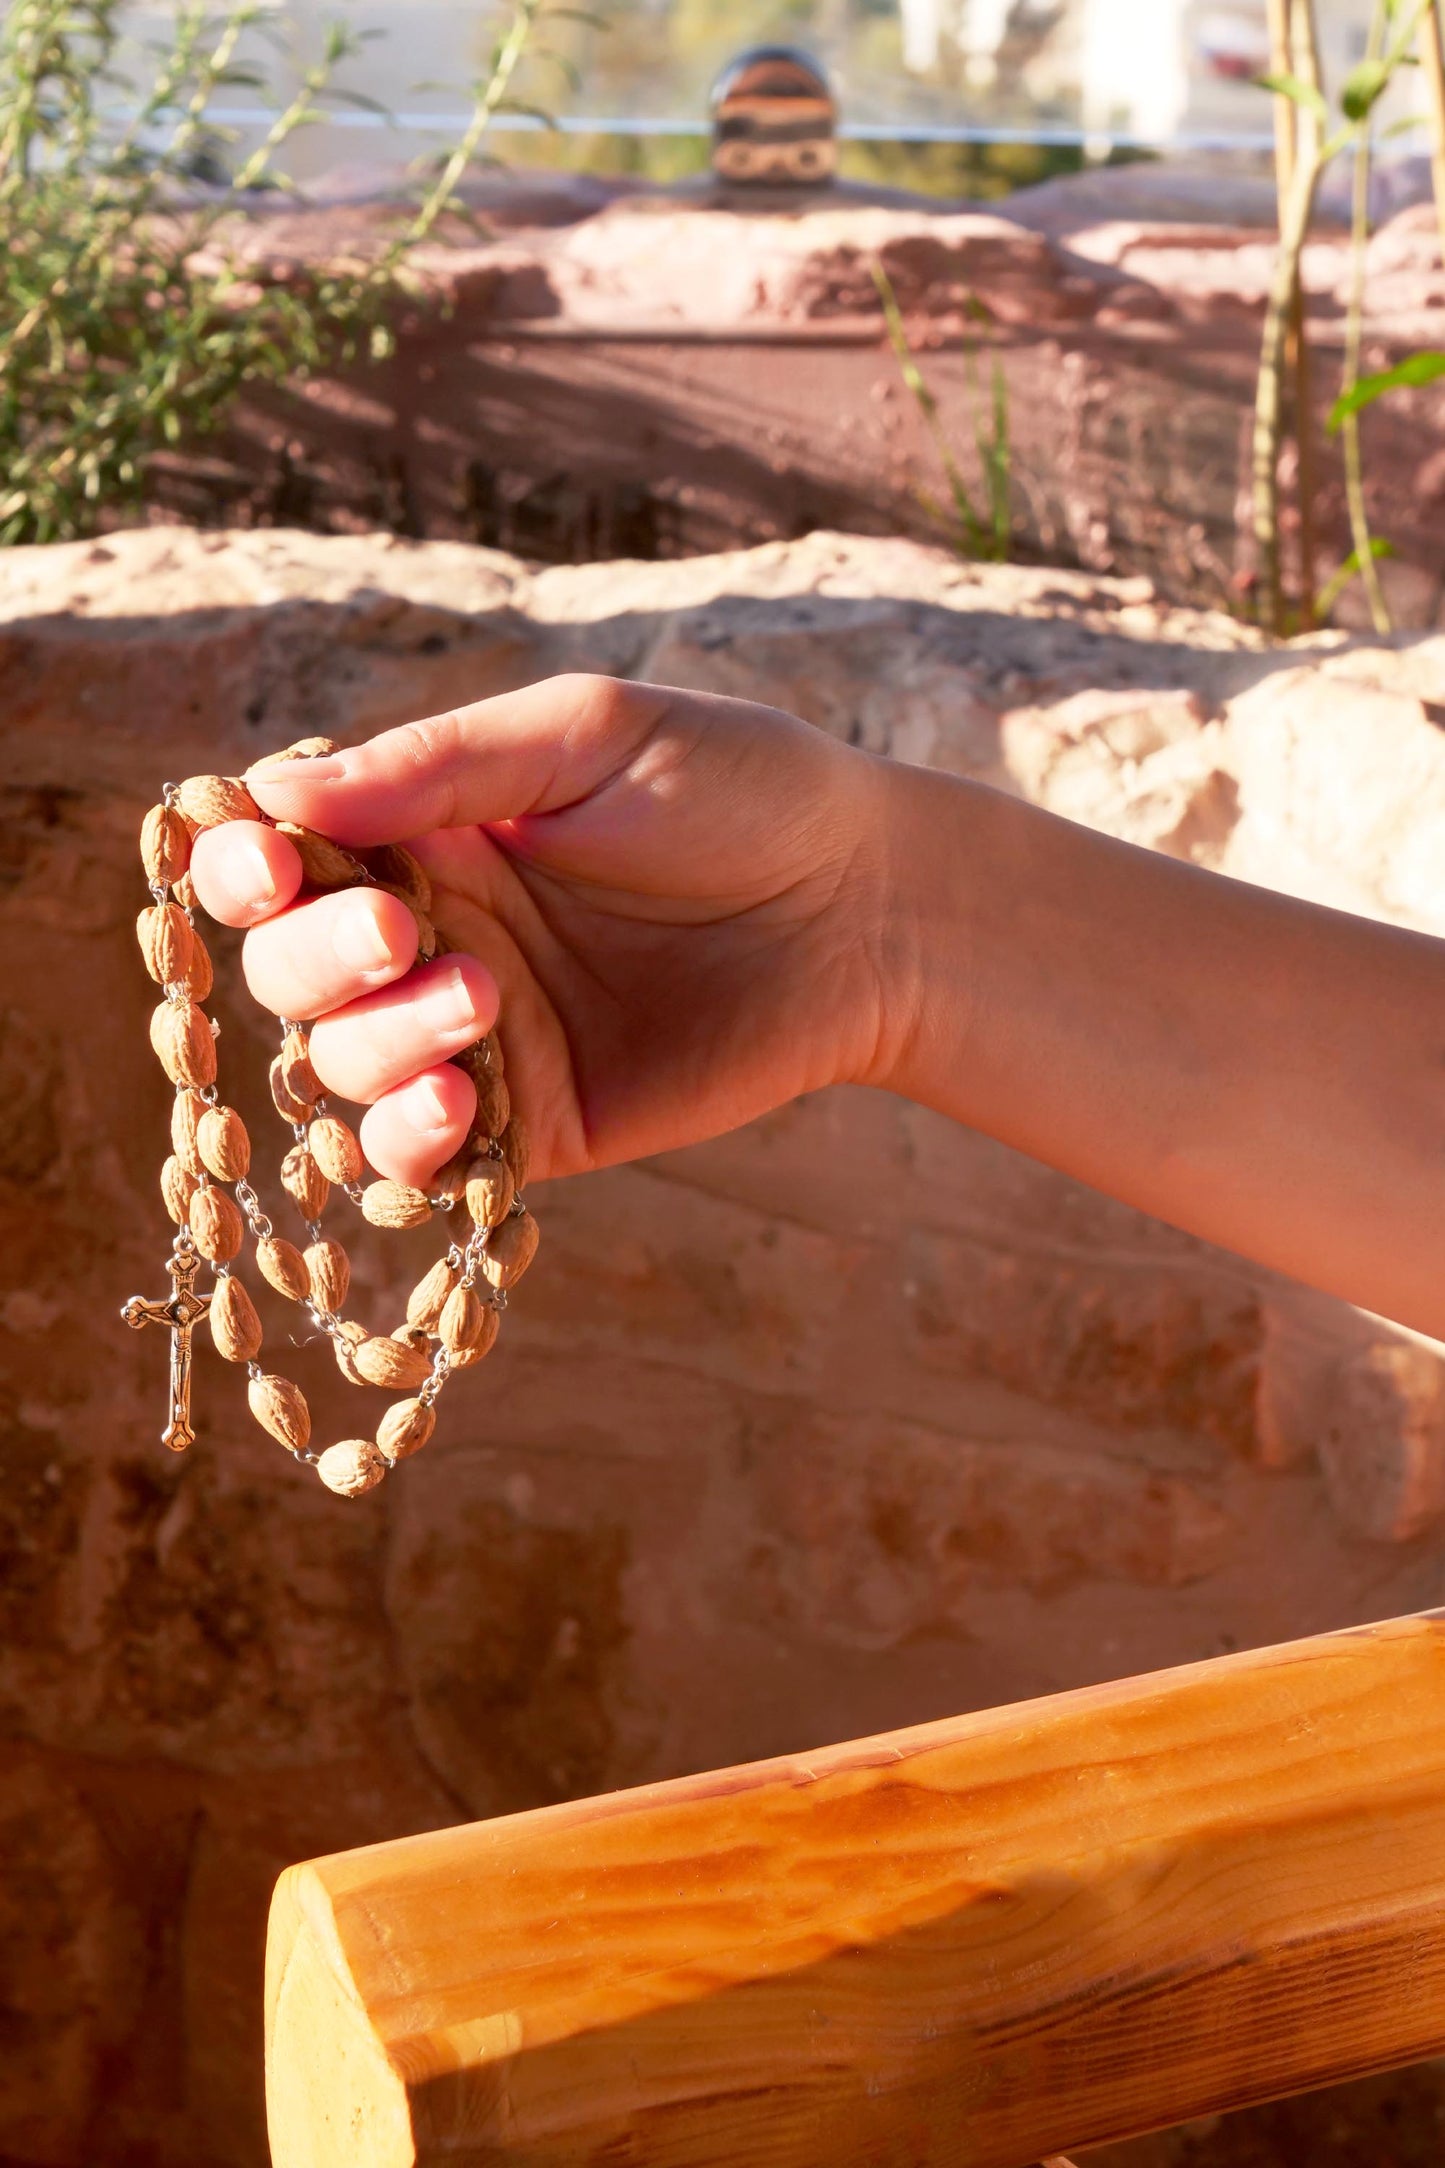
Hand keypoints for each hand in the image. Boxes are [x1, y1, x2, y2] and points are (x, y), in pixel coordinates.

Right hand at [189, 675, 897, 1186]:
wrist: (869, 908)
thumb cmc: (739, 791)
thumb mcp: (588, 736)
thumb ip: (438, 763)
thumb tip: (273, 792)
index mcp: (430, 831)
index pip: (286, 859)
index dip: (250, 867)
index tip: (269, 861)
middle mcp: (436, 936)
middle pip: (291, 972)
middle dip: (315, 958)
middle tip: (401, 930)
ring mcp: (481, 1037)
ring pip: (343, 1068)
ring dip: (376, 1043)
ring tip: (479, 999)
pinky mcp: (536, 1123)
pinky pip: (426, 1159)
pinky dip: (410, 1143)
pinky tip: (457, 1102)